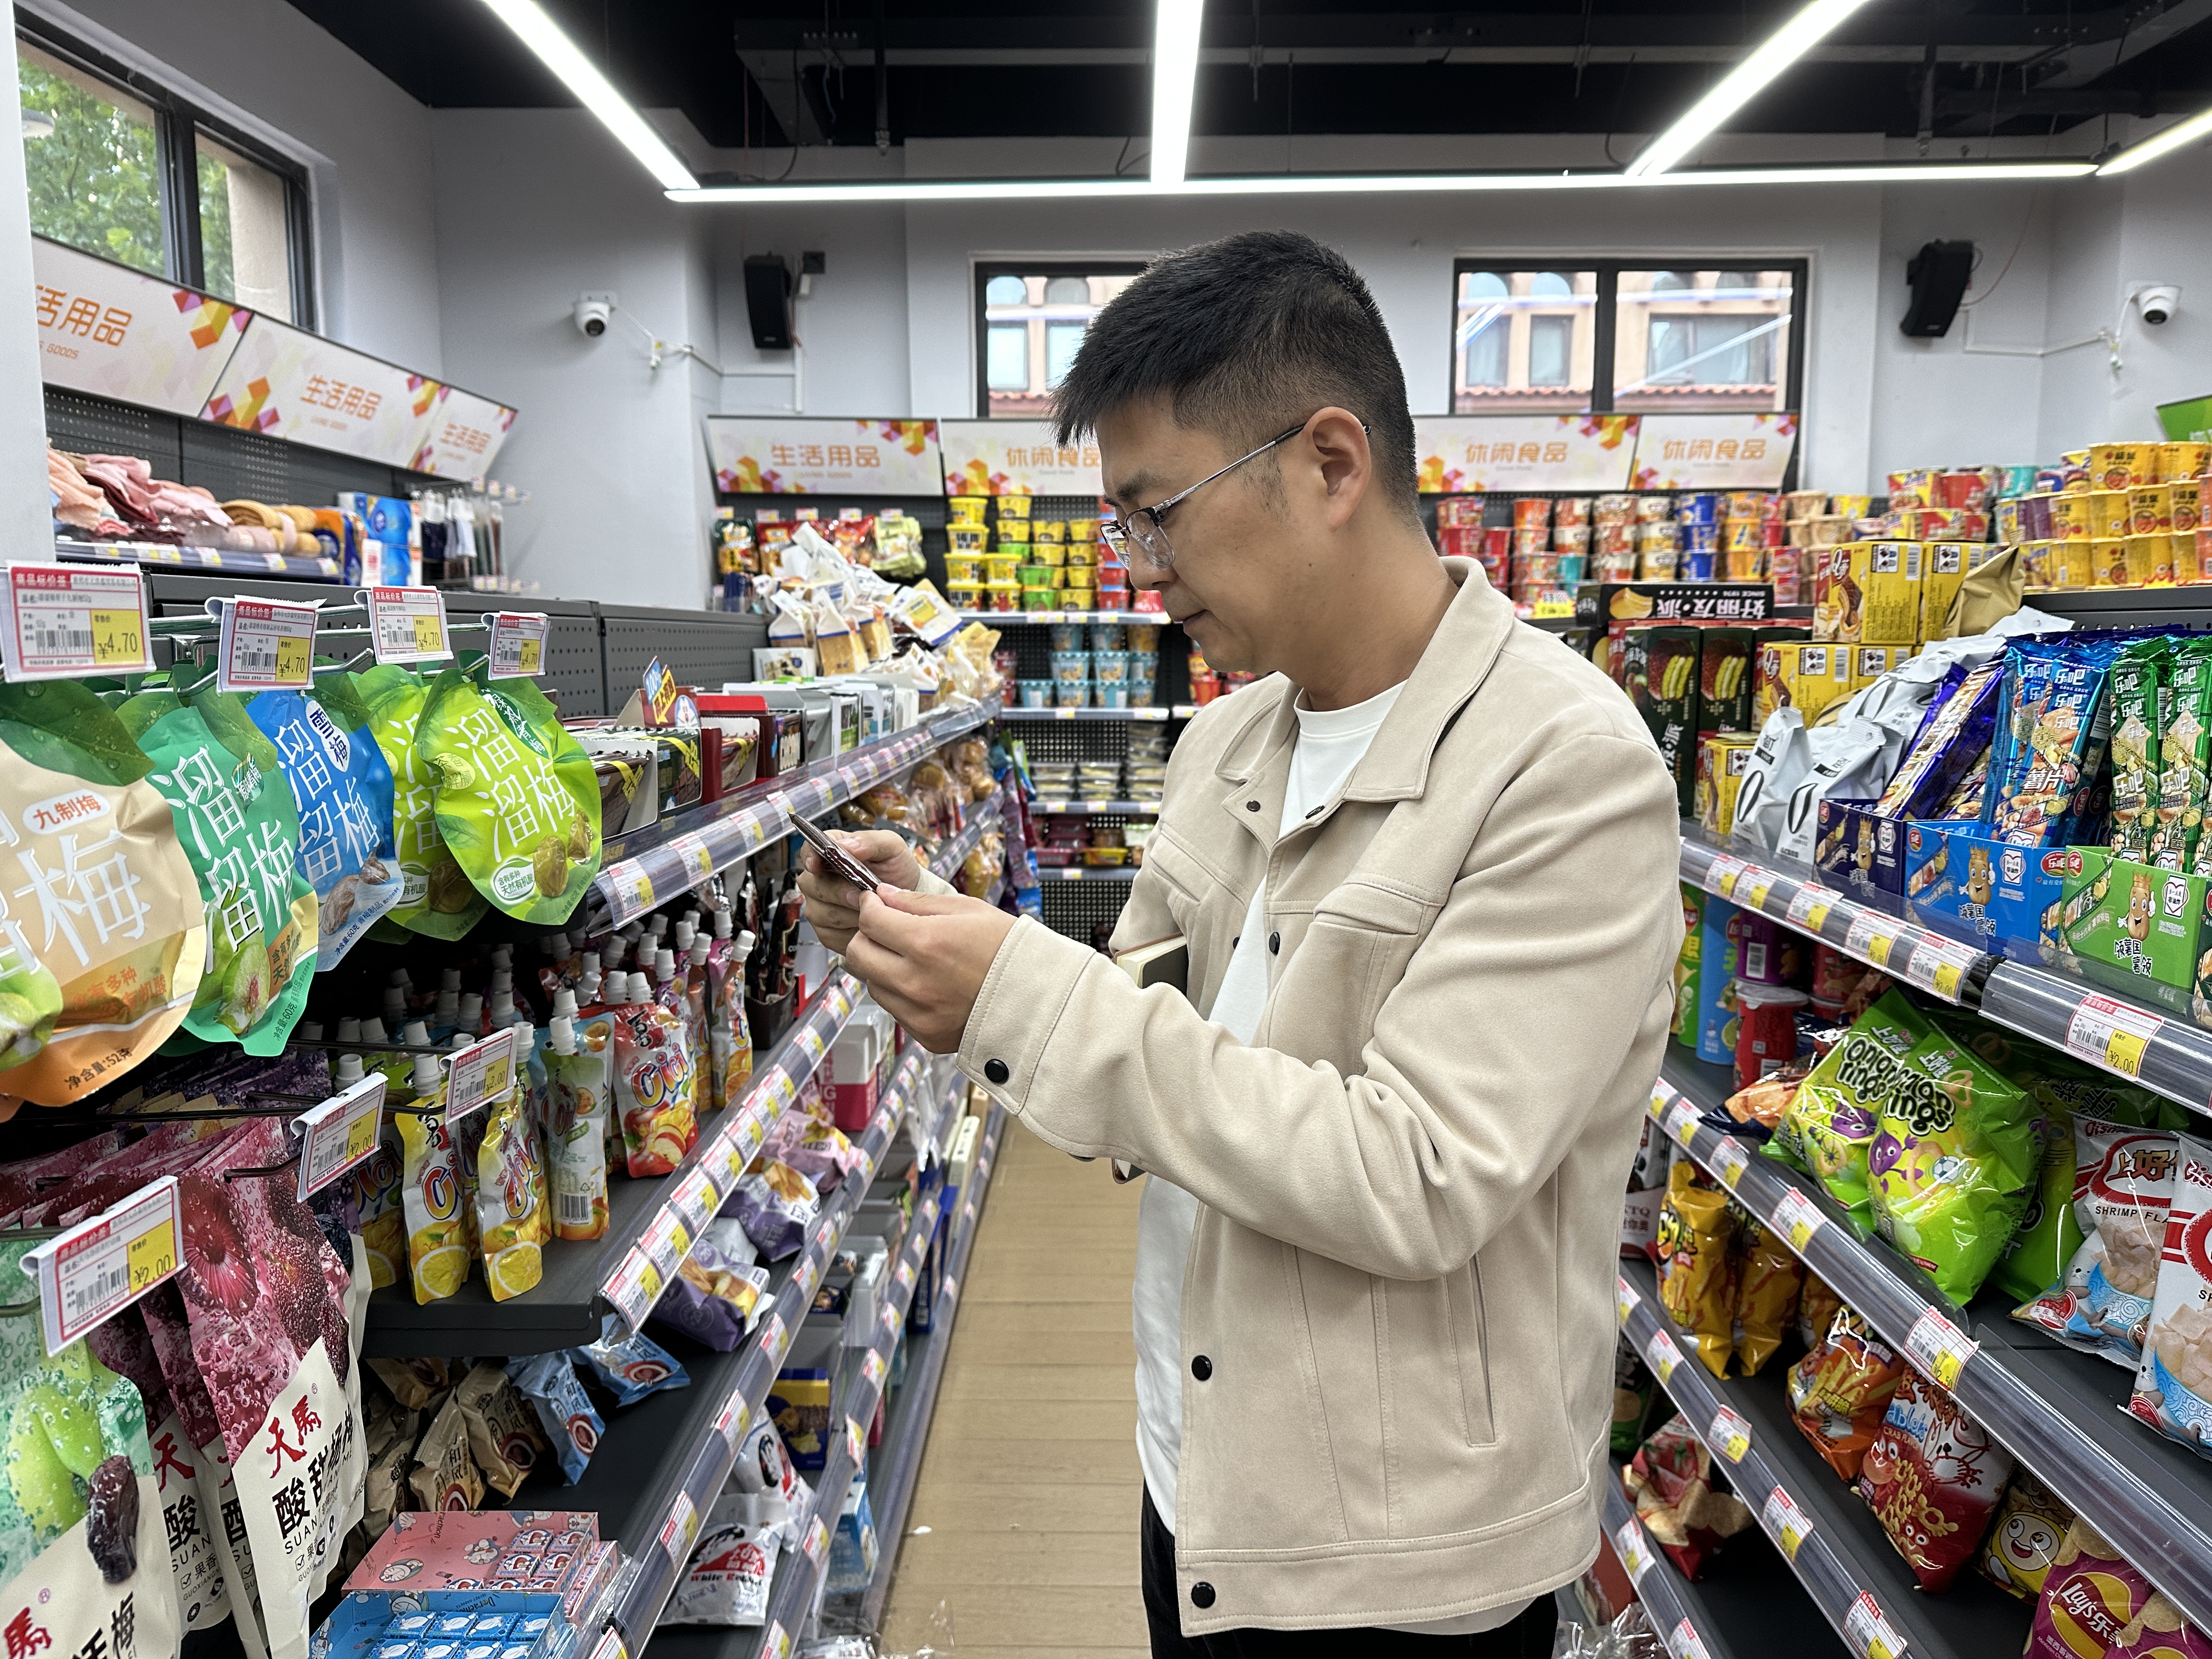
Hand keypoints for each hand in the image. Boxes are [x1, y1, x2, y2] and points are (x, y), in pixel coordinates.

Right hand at [797, 829, 922, 951]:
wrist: (907, 898)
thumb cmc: (896, 869)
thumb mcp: (891, 847)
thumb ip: (870, 842)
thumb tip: (846, 846)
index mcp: (830, 852)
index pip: (808, 850)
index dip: (810, 858)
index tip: (817, 865)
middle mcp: (818, 879)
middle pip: (813, 886)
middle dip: (840, 892)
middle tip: (863, 894)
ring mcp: (819, 906)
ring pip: (822, 913)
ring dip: (849, 913)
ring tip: (871, 909)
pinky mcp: (826, 932)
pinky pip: (830, 934)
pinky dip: (850, 931)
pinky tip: (867, 926)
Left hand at [844, 885, 1017, 1052]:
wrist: (1038, 999)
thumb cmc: (1009, 951)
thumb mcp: (968, 910)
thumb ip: (918, 902)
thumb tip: (883, 895)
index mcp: (926, 943)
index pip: (870, 920)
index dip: (868, 905)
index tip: (875, 902)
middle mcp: (915, 982)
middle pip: (858, 954)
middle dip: (866, 935)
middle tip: (884, 928)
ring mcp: (918, 1012)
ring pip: (871, 983)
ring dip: (881, 965)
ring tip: (912, 957)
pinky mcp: (924, 1034)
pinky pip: (893, 1008)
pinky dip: (900, 992)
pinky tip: (926, 982)